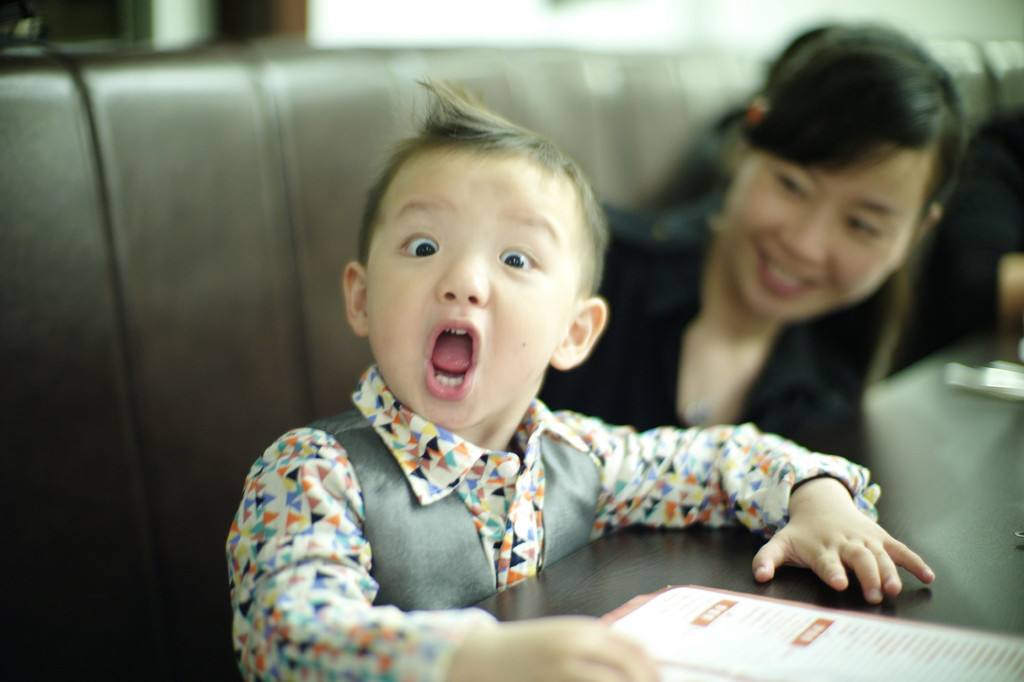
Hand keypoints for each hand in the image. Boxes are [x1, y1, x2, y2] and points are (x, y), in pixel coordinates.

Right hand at [447, 616, 659, 681]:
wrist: (485, 657)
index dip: (652, 670)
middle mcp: (574, 650)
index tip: (658, 680)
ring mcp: (562, 673)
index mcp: (582, 631)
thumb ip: (599, 643)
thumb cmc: (529, 647)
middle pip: (627, 672)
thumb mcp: (566, 635)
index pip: (633, 651)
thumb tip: (643, 661)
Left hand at [751, 477, 934, 603]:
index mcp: (821, 547)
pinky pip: (901, 549)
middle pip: (859, 559)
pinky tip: (928, 577)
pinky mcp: (881, 538)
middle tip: (873, 596)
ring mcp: (865, 540)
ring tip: (894, 590)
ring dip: (889, 572)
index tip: (838, 583)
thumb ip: (766, 559)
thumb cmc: (801, 532)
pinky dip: (915, 562)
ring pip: (881, 556)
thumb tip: (759, 576)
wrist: (821, 502)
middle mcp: (845, 543)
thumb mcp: (780, 542)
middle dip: (866, 576)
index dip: (832, 571)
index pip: (826, 561)